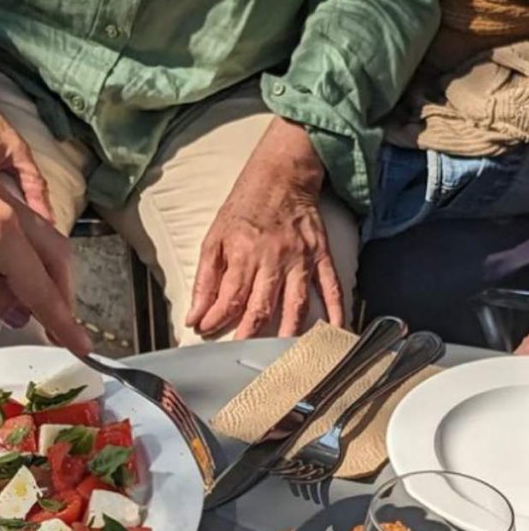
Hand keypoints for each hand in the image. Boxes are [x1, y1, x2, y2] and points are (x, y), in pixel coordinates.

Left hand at [0, 144, 91, 353]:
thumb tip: (20, 312)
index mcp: (0, 232)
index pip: (42, 286)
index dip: (63, 321)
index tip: (83, 347)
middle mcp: (5, 204)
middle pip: (54, 254)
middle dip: (62, 293)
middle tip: (59, 326)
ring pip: (39, 234)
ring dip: (46, 269)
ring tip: (35, 301)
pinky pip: (17, 219)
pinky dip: (25, 248)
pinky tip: (10, 268)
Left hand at [186, 118, 343, 338]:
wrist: (281, 174)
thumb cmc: (244, 207)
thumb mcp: (215, 238)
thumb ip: (205, 280)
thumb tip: (195, 316)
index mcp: (244, 254)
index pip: (230, 299)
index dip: (217, 320)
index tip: (206, 331)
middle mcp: (274, 259)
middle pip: (262, 308)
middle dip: (250, 336)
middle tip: (243, 355)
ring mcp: (301, 259)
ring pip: (297, 305)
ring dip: (289, 334)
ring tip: (284, 357)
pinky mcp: (321, 256)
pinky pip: (331, 288)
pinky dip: (335, 312)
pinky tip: (335, 333)